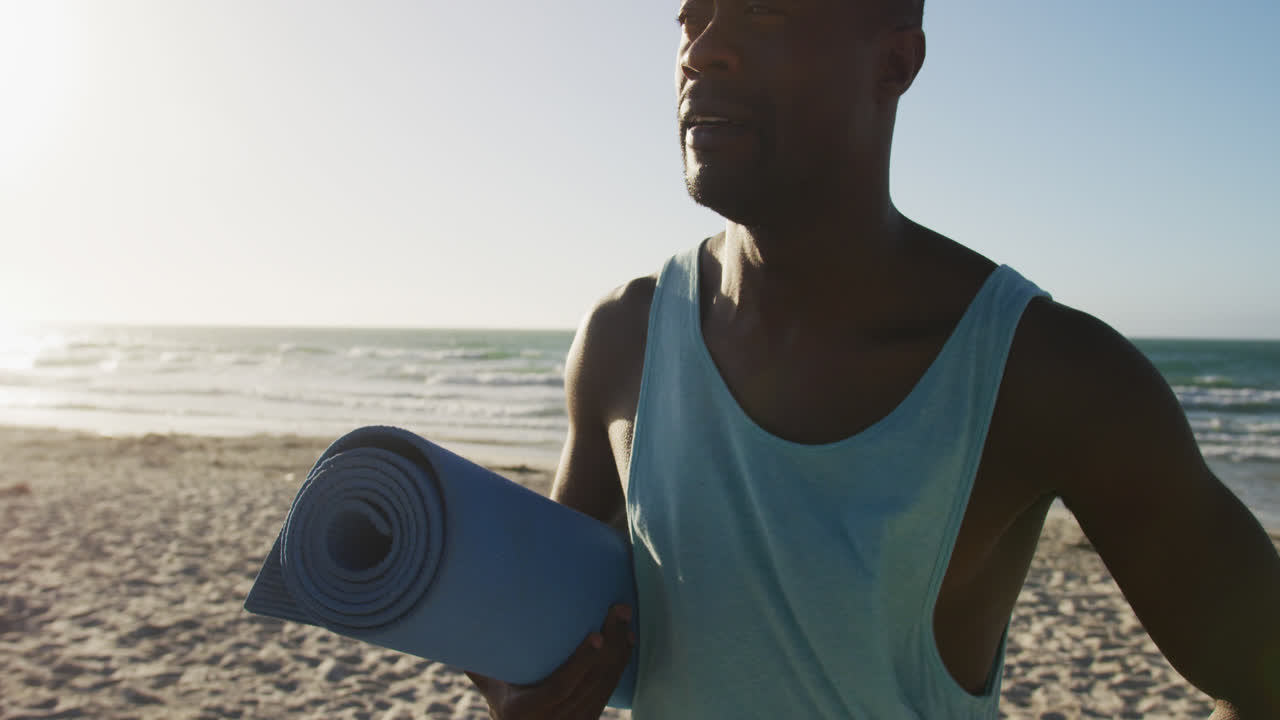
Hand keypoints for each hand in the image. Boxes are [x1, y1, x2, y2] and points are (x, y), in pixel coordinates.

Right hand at [467, 604, 635, 719]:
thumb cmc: (505, 710)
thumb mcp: (493, 692)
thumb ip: (483, 665)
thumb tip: (462, 626)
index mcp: (528, 711)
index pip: (562, 687)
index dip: (582, 663)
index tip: (596, 636)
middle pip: (591, 682)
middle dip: (611, 645)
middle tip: (620, 609)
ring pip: (605, 685)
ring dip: (620, 651)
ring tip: (626, 619)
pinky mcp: (590, 718)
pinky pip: (609, 690)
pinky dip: (620, 665)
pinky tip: (627, 642)